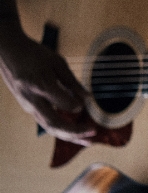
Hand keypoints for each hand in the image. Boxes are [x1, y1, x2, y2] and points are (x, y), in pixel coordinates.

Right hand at [0, 28, 95, 144]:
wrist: (8, 52)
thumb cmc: (34, 54)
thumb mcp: (57, 62)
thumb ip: (72, 82)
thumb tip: (88, 99)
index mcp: (40, 85)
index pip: (61, 103)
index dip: (75, 105)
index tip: (87, 103)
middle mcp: (32, 99)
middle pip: (53, 123)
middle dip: (75, 132)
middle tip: (94, 133)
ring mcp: (28, 105)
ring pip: (49, 127)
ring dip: (70, 136)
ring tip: (88, 141)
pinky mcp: (29, 108)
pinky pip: (46, 123)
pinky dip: (62, 130)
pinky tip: (76, 134)